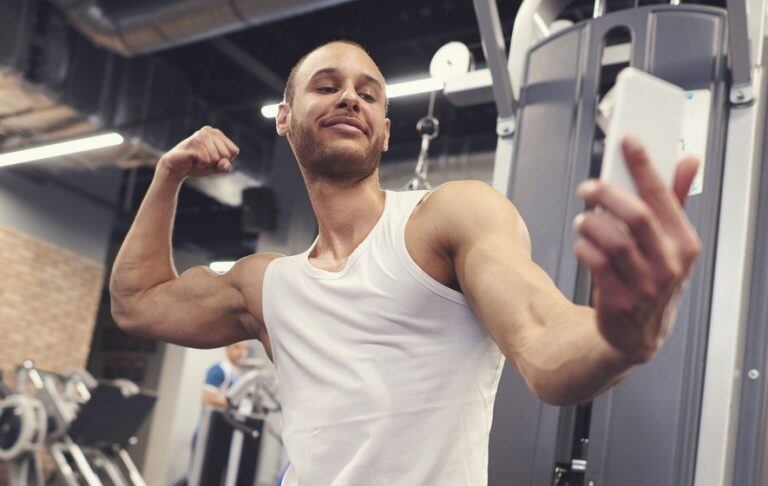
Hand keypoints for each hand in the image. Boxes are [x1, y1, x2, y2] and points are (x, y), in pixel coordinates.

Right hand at [157, 126, 239, 179]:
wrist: (176, 167)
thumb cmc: (197, 165)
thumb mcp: (215, 168)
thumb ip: (224, 166)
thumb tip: (225, 162)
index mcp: (216, 133)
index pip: (234, 151)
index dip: (225, 160)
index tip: (212, 158)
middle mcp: (209, 131)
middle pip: (226, 155)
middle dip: (215, 162)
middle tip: (202, 159)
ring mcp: (200, 136)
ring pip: (216, 158)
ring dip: (207, 164)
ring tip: (197, 160)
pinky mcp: (193, 143)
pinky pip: (206, 160)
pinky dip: (201, 165)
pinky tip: (192, 160)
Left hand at [572, 135, 701, 363]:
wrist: (638, 335)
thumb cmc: (653, 279)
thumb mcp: (670, 244)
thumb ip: (676, 201)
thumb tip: (688, 160)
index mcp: (685, 244)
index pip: (663, 196)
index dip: (644, 165)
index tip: (627, 139)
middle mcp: (670, 264)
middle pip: (636, 216)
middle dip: (607, 194)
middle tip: (588, 186)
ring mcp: (646, 285)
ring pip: (612, 240)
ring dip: (591, 223)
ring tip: (583, 219)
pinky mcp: (620, 300)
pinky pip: (595, 263)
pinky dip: (583, 248)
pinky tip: (582, 245)